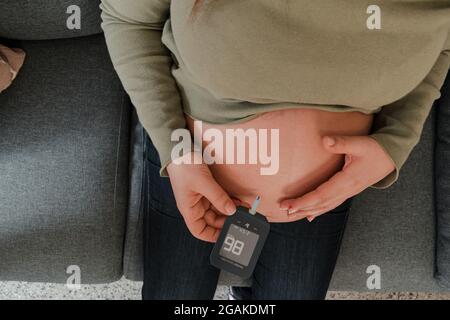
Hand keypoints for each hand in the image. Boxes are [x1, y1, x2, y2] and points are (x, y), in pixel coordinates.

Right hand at [167, 152, 236, 242]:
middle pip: (212, 221)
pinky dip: (228, 200)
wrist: (180, 147)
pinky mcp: (206, 188)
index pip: (200, 231)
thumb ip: (218, 198)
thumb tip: (231, 211)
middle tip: (241, 218)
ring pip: (217, 209)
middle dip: (226, 220)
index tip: (227, 235)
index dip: (213, 236)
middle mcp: (195, 206)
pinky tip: (238, 200)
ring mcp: (201, 197)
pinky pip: (219, 198)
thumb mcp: (203, 183)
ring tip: (243, 208)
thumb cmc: (184, 166)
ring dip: (230, 209)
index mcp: (189, 209)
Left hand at [279, 135, 394, 221]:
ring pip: (326, 206)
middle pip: (321, 204)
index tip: (289, 204)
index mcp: (348, 181)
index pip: (321, 195)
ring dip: (308, 210)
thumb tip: (325, 141)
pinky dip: (319, 210)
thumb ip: (342, 142)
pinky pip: (331, 204)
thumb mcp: (361, 143)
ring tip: (292, 214)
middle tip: (283, 209)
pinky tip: (310, 216)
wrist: (392, 156)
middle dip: (302, 208)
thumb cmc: (377, 149)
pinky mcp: (348, 190)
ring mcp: (348, 192)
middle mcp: (347, 190)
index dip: (304, 201)